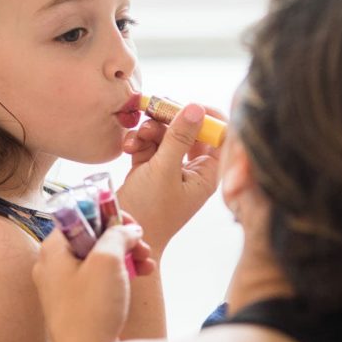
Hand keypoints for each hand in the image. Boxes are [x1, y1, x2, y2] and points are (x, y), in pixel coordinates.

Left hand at [32, 224, 154, 341]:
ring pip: (97, 257)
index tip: (129, 222)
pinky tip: (141, 275)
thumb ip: (117, 235)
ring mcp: (63, 286)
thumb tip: (127, 229)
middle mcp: (52, 265)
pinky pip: (98, 278)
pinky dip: (119, 274)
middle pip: (91, 236)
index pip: (78, 215)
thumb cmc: (91, 308)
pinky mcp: (76, 304)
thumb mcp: (107, 261)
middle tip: (142, 245)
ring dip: (125, 255)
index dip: (106, 214)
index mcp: (53, 249)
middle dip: (121, 237)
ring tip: (147, 262)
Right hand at [118, 103, 222, 255]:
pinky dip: (138, 143)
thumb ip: (179, 137)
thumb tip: (196, 107)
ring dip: (149, 131)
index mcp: (206, 173)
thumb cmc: (149, 211)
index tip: (187, 105)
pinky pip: (148, 145)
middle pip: (189, 131)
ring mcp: (170, 169)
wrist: (123, 235)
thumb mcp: (164, 170)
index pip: (219, 136)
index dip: (207, 117)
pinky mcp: (150, 170)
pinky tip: (128, 148)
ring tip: (136, 138)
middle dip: (170, 120)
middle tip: (154, 111)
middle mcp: (192, 170)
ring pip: (165, 135)